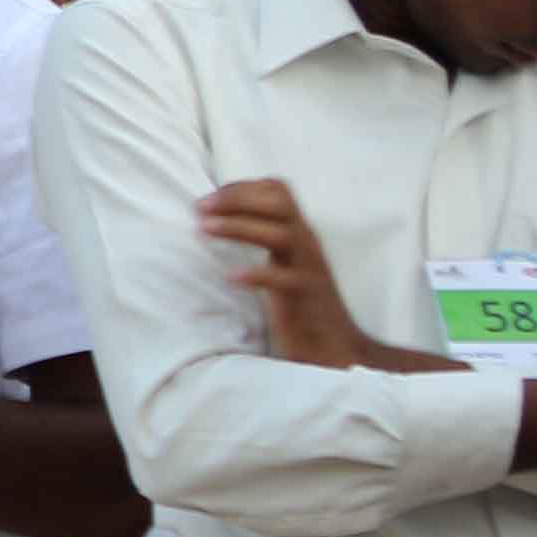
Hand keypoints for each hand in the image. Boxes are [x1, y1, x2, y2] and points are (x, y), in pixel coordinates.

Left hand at [198, 179, 387, 367]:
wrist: (337, 348)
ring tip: (203, 230)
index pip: (278, 192)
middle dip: (237, 199)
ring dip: (239, 228)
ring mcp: (310, 269)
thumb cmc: (300, 307)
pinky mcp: (308, 297)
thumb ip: (262, 241)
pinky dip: (257, 275)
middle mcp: (307, 245)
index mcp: (299, 234)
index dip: (241, 188)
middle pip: (279, 203)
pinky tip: (230, 277)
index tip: (207, 198)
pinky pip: (285, 280)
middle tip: (200, 207)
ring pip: (281, 235)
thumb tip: (217, 220)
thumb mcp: (282, 265)